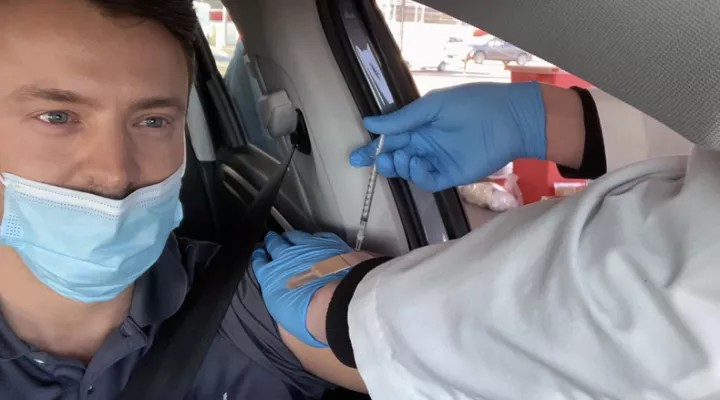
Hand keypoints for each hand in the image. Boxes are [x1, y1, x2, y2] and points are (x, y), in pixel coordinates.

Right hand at [252, 230, 351, 347]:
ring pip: (295, 236)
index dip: (260, 257)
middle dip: (272, 242)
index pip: (259, 262)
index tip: (260, 255)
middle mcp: (285, 257)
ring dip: (291, 237)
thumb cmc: (307, 317)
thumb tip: (286, 307)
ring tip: (290, 237)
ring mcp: (307, 247)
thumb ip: (281, 305)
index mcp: (270, 277)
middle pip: (275, 243)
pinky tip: (317, 240)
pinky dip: (315, 238)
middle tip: (272, 240)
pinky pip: (318, 236)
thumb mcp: (284, 320)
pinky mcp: (329, 243)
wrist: (335, 303)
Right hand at [349, 82, 546, 191]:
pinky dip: (417, 175)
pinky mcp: (451, 175)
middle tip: (377, 160)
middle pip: (396, 157)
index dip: (373, 148)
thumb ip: (402, 118)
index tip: (356, 157)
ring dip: (399, 167)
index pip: (391, 138)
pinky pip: (427, 180)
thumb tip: (370, 122)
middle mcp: (426, 144)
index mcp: (420, 125)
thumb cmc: (471, 104)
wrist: (509, 119)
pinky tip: (415, 164)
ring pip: (408, 170)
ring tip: (399, 158)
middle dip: (383, 160)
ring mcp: (438, 161)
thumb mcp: (432, 106)